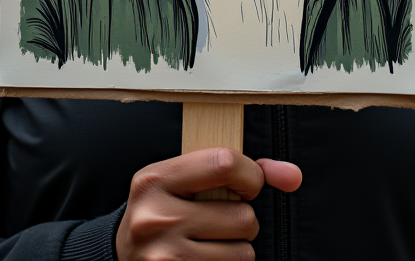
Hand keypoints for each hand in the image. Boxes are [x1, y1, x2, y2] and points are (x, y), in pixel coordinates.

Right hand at [116, 148, 301, 260]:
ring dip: (238, 249)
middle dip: (244, 219)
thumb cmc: (163, 211)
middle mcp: (157, 219)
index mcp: (156, 179)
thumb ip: (239, 170)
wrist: (121, 256)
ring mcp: (165, 259)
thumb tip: (293, 176)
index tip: (248, 184)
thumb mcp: (184, 180)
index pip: (224, 163)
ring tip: (211, 242)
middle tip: (220, 220)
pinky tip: (206, 259)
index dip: (250, 175)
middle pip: (243, 217)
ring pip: (243, 253)